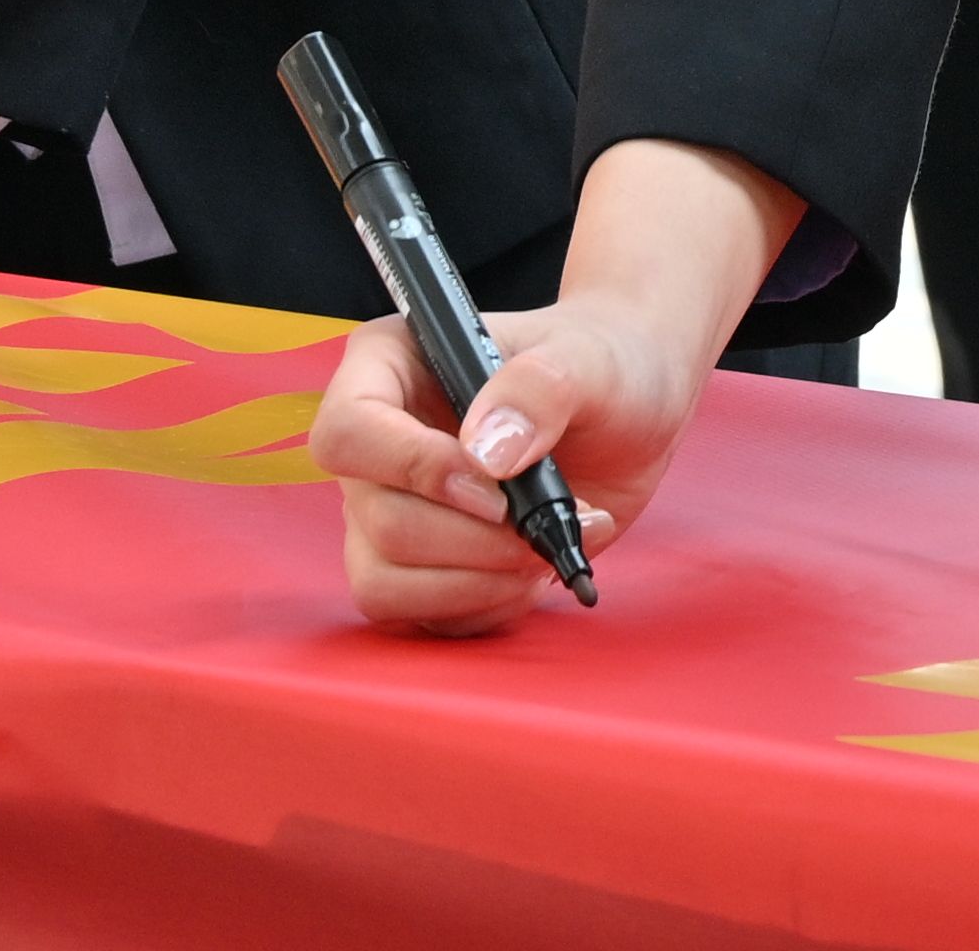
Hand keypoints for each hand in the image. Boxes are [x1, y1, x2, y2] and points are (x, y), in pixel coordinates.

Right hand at [318, 134, 793, 634]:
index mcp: (389, 367)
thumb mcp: (588, 360)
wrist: (630, 412)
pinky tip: (537, 566)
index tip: (496, 489)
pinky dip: (487, 606)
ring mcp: (392, 509)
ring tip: (545, 548)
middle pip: (377, 521)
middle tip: (546, 520)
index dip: (413, 470)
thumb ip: (540, 390)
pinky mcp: (421, 566)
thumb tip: (485, 454)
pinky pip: (423, 617)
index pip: (348, 432)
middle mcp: (377, 445)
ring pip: (384, 583)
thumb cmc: (600, 364)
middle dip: (472, 539)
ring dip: (477, 581)